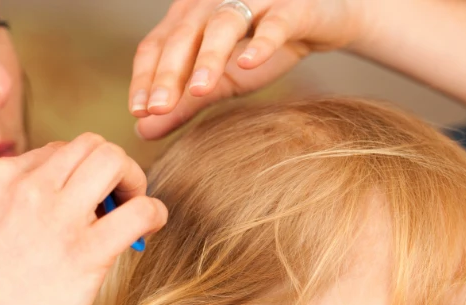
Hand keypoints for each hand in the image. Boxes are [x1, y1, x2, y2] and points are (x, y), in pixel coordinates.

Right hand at [0, 134, 167, 304]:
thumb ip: (22, 206)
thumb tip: (78, 202)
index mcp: (0, 178)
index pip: (56, 151)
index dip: (79, 174)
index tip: (85, 202)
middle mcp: (27, 187)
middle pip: (90, 145)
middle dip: (112, 166)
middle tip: (118, 199)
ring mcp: (56, 217)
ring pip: (113, 160)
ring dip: (133, 179)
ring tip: (131, 210)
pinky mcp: (85, 252)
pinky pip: (139, 210)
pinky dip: (154, 213)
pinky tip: (148, 230)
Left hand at [131, 0, 368, 139]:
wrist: (325, 21)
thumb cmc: (264, 47)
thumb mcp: (221, 81)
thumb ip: (184, 103)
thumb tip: (143, 131)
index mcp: (189, 18)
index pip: (156, 45)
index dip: (145, 76)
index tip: (139, 111)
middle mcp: (213, 2)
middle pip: (183, 35)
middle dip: (168, 73)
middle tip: (157, 108)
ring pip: (224, 23)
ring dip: (209, 57)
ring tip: (199, 90)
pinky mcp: (293, 6)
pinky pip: (276, 21)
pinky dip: (262, 42)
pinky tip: (248, 64)